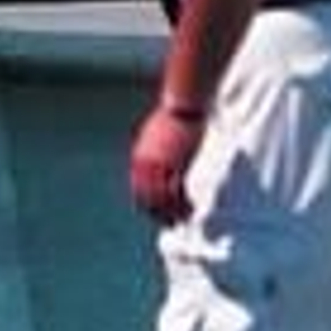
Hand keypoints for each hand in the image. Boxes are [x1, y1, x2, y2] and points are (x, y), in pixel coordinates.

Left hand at [128, 104, 204, 223]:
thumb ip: (151, 153)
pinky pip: (179, 193)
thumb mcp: (154, 136)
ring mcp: (162, 167)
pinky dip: (184, 205)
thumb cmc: (171, 117)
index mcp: (140, 160)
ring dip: (174, 213)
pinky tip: (191, 210)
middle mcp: (147, 166)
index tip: (155, 214)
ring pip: (165, 199)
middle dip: (159, 214)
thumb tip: (153, 161)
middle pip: (150, 198)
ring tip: (183, 220)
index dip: (146, 205)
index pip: (139, 190)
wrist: (182, 107)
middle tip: (169, 224)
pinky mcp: (178, 165)